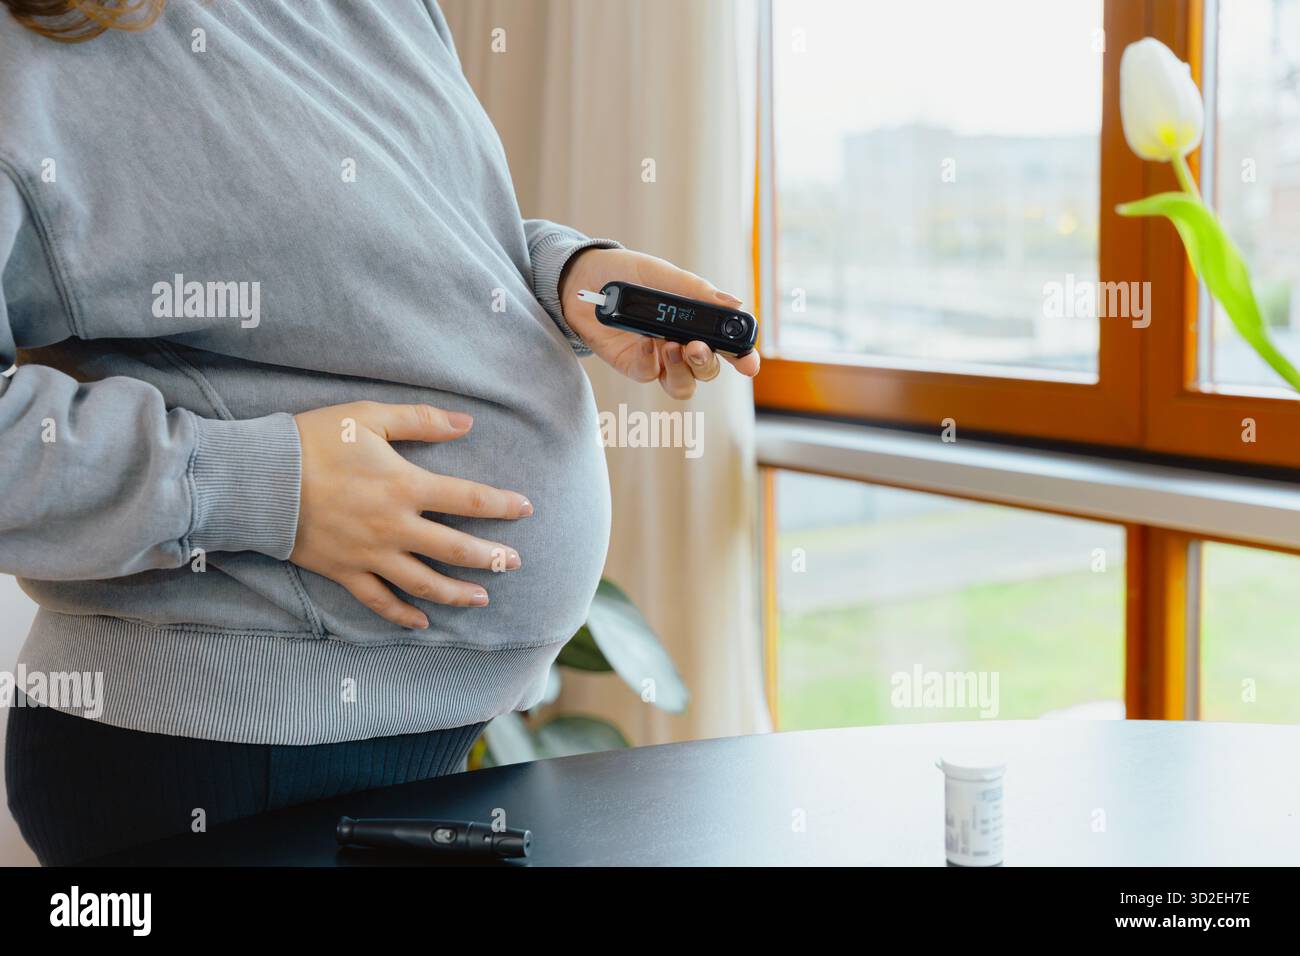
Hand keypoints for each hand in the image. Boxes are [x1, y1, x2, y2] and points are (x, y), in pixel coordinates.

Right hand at [290, 402, 532, 628]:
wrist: (259, 478)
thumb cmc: (316, 440)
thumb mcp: (370, 417)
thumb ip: (422, 420)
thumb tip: (467, 422)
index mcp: (406, 486)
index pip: (470, 500)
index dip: (502, 505)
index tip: (526, 508)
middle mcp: (395, 527)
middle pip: (455, 549)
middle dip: (491, 558)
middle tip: (515, 563)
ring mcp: (370, 555)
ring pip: (424, 583)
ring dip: (456, 592)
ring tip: (482, 599)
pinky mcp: (344, 572)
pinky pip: (379, 601)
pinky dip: (402, 615)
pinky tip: (422, 622)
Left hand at [559, 247, 760, 398]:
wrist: (583, 278)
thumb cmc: (627, 273)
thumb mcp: (664, 275)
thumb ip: (696, 292)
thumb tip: (734, 304)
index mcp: (695, 323)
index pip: (726, 347)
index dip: (742, 358)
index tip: (749, 363)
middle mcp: (681, 344)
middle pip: (707, 370)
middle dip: (708, 363)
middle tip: (696, 346)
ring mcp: (657, 358)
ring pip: (683, 385)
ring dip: (684, 371)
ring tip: (673, 347)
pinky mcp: (633, 366)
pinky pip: (650, 374)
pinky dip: (651, 360)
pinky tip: (645, 341)